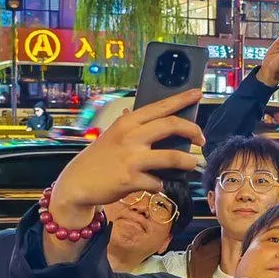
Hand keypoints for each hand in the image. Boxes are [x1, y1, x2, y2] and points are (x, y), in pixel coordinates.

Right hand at [48, 90, 204, 233]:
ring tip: (193, 164)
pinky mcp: (131, 180)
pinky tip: (154, 183)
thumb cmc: (100, 158)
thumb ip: (136, 126)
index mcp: (128, 122)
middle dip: (193, 131)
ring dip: (188, 161)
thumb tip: (158, 115)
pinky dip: (160, 183)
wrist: (77, 183)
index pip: (161, 106)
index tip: (198, 94)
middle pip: (172, 126)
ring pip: (173, 157)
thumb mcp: (114, 135)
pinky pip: (158, 182)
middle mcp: (130, 136)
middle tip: (201, 139)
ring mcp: (131, 158)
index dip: (182, 99)